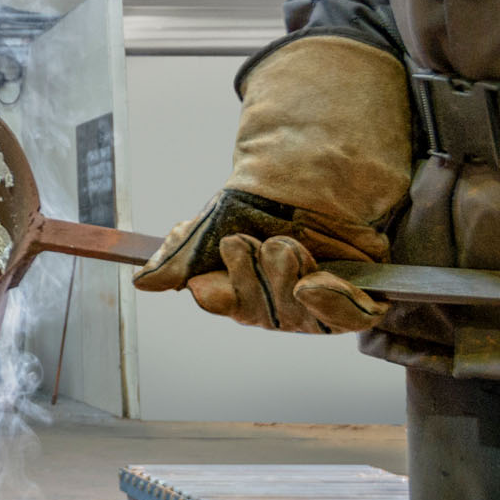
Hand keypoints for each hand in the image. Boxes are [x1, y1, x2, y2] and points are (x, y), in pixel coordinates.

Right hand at [131, 34, 410, 333]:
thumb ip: (179, 252)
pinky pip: (346, 318)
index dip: (221, 294)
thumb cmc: (260, 208)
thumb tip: (144, 280)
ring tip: (291, 245)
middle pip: (259, 311)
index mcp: (236, 291)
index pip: (223, 302)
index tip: (210, 282)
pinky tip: (317, 283)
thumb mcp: (215, 221)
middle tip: (262, 242)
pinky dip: (332, 302)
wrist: (315, 181)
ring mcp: (313, 308)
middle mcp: (273, 307)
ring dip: (288, 274)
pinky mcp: (355, 302)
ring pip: (296, 313)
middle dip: (256, 274)